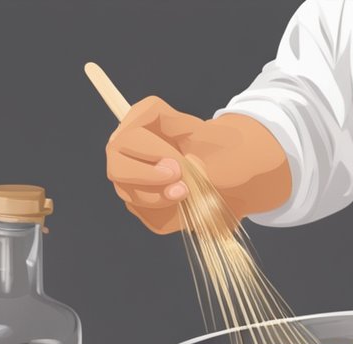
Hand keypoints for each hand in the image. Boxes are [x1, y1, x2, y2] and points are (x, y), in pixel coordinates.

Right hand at [104, 97, 290, 233]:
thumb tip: (188, 163)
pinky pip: (149, 216)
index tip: (179, 164)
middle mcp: (132, 147)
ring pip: (130, 194)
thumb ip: (201, 146)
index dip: (150, 153)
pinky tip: (188, 205)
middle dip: (148, 179)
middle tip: (180, 185)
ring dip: (161, 199)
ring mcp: (134, 177)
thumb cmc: (225, 150)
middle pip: (117, 167)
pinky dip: (171, 216)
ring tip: (188, 193)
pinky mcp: (145, 203)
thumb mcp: (219, 137)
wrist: (235, 176)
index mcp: (146, 120)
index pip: (127, 137)